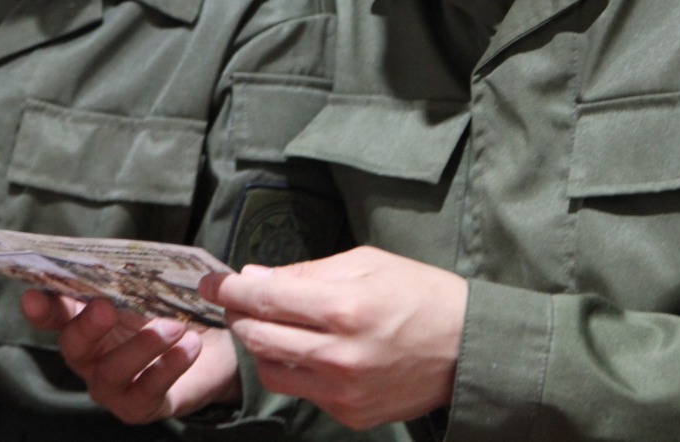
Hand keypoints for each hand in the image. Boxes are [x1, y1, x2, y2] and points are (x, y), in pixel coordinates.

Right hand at [22, 291, 240, 423]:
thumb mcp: (153, 290)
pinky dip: (170, 366)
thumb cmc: (171, 310)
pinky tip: (191, 346)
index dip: (41, 308)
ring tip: (174, 326)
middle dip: (87, 326)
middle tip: (106, 307)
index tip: (31, 297)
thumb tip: (130, 258)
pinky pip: (148, 390)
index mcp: (85, 321)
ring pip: (111, 372)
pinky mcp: (138, 407)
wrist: (213, 347)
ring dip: (141, 346)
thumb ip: (135, 278)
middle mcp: (90, 357)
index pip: (56, 313)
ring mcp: (111, 386)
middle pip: (74, 346)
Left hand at [201, 246, 466, 430]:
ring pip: (270, 370)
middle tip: (238, 300)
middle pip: (258, 337)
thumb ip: (306, 273)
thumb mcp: (366, 263)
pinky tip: (307, 349)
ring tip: (271, 324)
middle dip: (239, 315)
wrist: (467, 348)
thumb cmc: (419, 294)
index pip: (264, 299)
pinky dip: (293, 368)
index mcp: (345, 309)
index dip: (229, 289)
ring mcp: (343, 391)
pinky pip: (301, 390)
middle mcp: (340, 355)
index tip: (212, 282)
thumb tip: (253, 277)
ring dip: (261, 345)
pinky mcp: (350, 415)